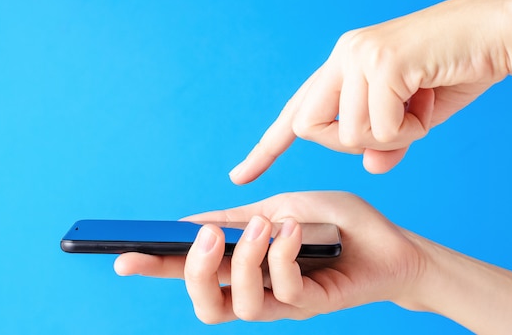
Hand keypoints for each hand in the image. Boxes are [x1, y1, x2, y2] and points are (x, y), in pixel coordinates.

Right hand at [114, 191, 423, 322]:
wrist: (388, 242)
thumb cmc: (335, 221)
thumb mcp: (280, 206)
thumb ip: (237, 219)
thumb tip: (187, 223)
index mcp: (242, 263)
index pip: (188, 269)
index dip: (154, 266)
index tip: (123, 254)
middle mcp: (255, 288)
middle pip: (203, 303)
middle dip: (191, 271)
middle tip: (203, 236)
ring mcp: (281, 301)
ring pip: (237, 304)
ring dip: (244, 259)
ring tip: (264, 225)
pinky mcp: (310, 306)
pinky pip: (282, 292)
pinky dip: (282, 256)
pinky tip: (294, 229)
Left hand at [229, 0, 511, 182]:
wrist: (495, 34)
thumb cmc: (452, 72)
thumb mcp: (413, 118)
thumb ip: (386, 141)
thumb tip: (372, 166)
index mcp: (341, 67)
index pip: (295, 112)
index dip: (266, 148)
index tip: (240, 176)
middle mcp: (341, 57)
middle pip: (308, 127)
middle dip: (348, 144)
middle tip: (393, 127)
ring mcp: (358, 56)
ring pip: (349, 134)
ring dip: (392, 136)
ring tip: (420, 107)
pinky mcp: (381, 61)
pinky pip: (381, 125)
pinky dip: (409, 130)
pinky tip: (428, 101)